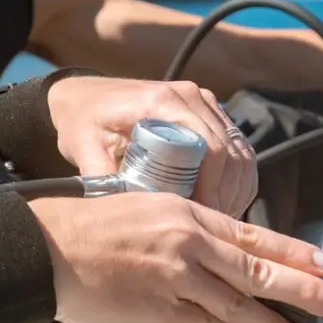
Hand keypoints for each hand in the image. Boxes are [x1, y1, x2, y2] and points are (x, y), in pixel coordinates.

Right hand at [27, 192, 322, 322]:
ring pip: (237, 306)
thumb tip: (218, 249)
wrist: (46, 248)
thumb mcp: (144, 206)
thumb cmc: (87, 225)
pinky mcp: (158, 311)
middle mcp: (187, 245)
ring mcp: (175, 281)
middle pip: (258, 271)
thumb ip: (184, 227)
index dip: (293, 253)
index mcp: (186, 213)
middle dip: (302, 290)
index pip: (254, 234)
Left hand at [46, 76, 255, 218]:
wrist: (82, 95)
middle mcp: (189, 96)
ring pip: (240, 150)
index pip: (209, 146)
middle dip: (226, 193)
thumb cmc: (82, 120)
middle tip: (214, 228)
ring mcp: (202, 101)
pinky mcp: (208, 110)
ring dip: (236, 188)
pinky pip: (237, 146)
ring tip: (220, 221)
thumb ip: (98, 177)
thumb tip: (120, 214)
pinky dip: (237, 177)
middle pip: (230, 151)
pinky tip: (225, 203)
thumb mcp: (82, 147)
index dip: (213, 186)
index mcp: (161, 102)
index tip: (204, 217)